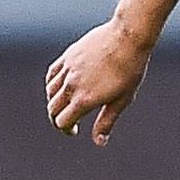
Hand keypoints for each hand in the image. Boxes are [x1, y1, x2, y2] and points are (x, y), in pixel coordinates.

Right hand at [46, 14, 153, 145]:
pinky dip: (52, 84)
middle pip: (53, 109)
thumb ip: (107, 121)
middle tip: (69, 121)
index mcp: (84, 99)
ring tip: (66, 104)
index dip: (66, 130)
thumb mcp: (122, 100)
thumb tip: (99, 142)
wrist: (128, 37)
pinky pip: (52, 74)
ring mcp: (68, 69)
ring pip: (50, 92)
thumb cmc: (130, 69)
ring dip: (54, 102)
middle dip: (58, 118)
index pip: (62, 122)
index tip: (74, 130)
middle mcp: (71, 85)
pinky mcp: (68, 56)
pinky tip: (60, 86)